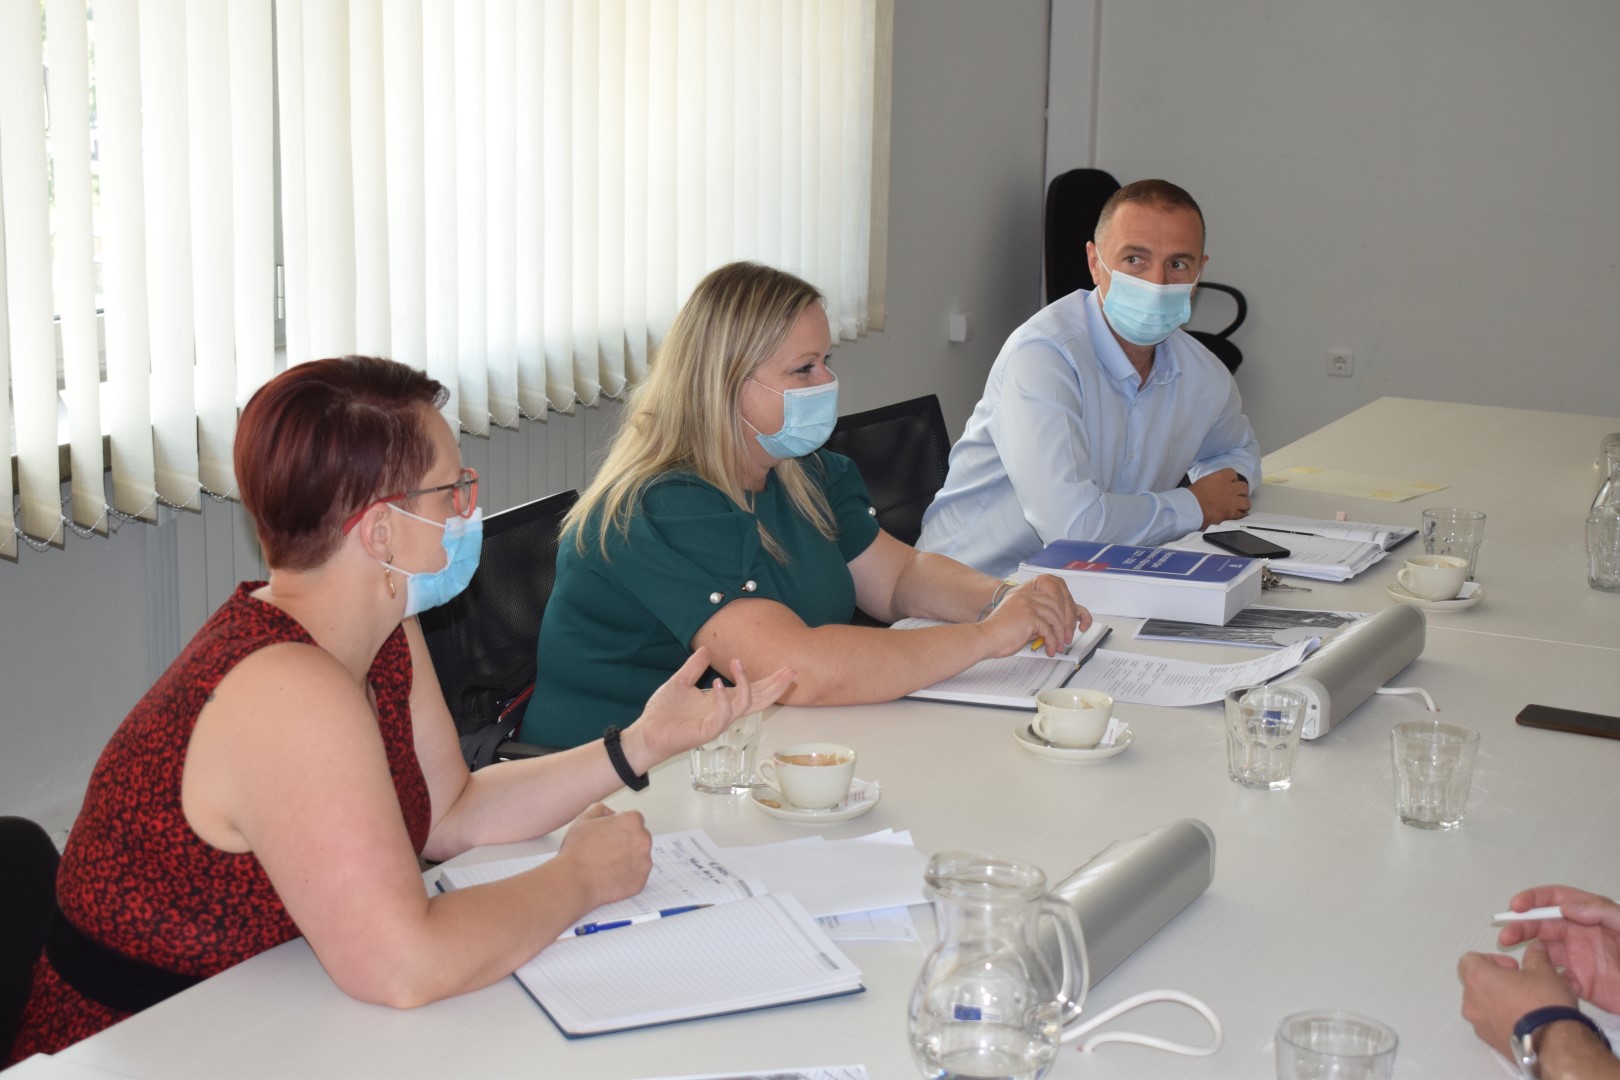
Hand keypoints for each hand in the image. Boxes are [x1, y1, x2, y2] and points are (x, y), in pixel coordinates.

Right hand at [553, 804, 652, 910]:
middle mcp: (643, 840)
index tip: (610, 835)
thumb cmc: (577, 851)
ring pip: (639, 857)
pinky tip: (611, 875)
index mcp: (632, 821)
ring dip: (628, 859)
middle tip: (607, 851)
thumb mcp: (584, 818)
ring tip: (607, 864)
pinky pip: (637, 875)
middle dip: (627, 842)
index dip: (619, 827)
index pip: (634, 820)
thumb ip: (601, 809)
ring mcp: (644, 862)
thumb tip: (610, 813)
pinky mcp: (641, 881)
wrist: (572, 880)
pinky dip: (627, 876)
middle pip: (639, 838)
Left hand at [622, 647, 795, 769]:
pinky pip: (723, 716)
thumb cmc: (663, 713)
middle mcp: (724, 712)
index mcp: (720, 701)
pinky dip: (723, 699)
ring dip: (746, 684)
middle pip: (758, 700)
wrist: (646, 732)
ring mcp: (717, 722)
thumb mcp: (679, 682)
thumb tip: (705, 649)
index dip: (768, 681)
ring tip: (737, 663)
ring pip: (745, 706)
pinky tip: (718, 683)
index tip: (785, 669)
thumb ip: (693, 667)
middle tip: (790, 671)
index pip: (751, 691)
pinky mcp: (707, 731)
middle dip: (775, 686)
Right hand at [982, 575, 1089, 657]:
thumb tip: (1045, 630)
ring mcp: (1028, 606)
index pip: (1047, 599)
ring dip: (1059, 634)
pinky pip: (1049, 630)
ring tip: (1059, 645)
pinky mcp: (1030, 617)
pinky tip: (1050, 649)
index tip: (1059, 625)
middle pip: (1055, 605)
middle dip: (1062, 623)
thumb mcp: (1015, 621)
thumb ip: (1030, 621)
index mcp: (1020, 595)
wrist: (984, 638)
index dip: (1056, 613)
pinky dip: (1052, 642)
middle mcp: (1025, 597)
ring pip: (1055, 618)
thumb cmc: (994, 634)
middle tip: (1064, 636)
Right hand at [1189, 468, 1250, 527]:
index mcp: (1221, 478)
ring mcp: (1233, 502)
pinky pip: (1243, 515)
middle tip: (1237, 495)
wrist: (1192, 509)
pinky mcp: (1232, 514)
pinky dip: (1241, 515)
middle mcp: (1230, 488)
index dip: (1232, 478)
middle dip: (1241, 491)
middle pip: (1244, 487)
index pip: (1232, 473)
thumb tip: (1211, 487)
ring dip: (1243, 504)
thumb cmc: (1192, 497)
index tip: (1230, 482)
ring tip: (1238, 506)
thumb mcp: (1201, 483)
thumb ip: (1211, 483)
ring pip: (1246, 502)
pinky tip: (1238, 515)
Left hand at [1459, 941, 1577, 1058]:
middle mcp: (1471, 1000)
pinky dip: (1502, 1019)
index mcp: (1478, 978)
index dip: (1491, 959)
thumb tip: (1535, 949)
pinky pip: (1490, 1023)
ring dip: (1499, 1000)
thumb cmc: (1545, 1007)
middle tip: (1521, 984)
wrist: (1553, 1043)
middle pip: (1476, 982)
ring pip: (1482, 1004)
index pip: (1469, 959)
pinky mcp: (1489, 1039)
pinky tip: (1525, 1021)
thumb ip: (1535, 955)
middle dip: (1496, 980)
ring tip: (1526, 1004)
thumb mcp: (1545, 971)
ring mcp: (1478, 1023)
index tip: (1511, 966)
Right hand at [1497, 885, 1619, 1012]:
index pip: (1554, 899)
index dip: (1532, 900)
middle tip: (1506, 935)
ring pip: (1542, 949)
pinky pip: (1554, 977)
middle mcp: (1579, 933)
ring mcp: (1578, 958)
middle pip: (1541, 924)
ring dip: (1526, 951)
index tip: (1517, 907)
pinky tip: (1540, 979)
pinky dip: (1543, 977)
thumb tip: (1565, 908)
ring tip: (1515, 958)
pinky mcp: (1579, 982)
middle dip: (1520, 926)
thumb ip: (1598, 911)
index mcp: (1589, 914)